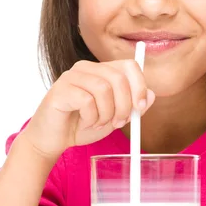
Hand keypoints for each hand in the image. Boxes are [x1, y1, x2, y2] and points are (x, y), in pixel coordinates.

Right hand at [22, 59, 155, 161]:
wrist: (53, 139)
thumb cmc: (82, 125)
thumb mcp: (114, 117)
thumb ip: (133, 106)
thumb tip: (152, 94)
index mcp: (102, 70)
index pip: (129, 65)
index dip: (140, 85)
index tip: (141, 107)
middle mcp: (87, 68)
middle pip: (119, 77)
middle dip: (124, 105)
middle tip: (119, 123)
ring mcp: (72, 76)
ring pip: (104, 89)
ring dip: (107, 113)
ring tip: (99, 123)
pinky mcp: (60, 89)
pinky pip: (87, 100)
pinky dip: (91, 117)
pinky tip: (86, 122)